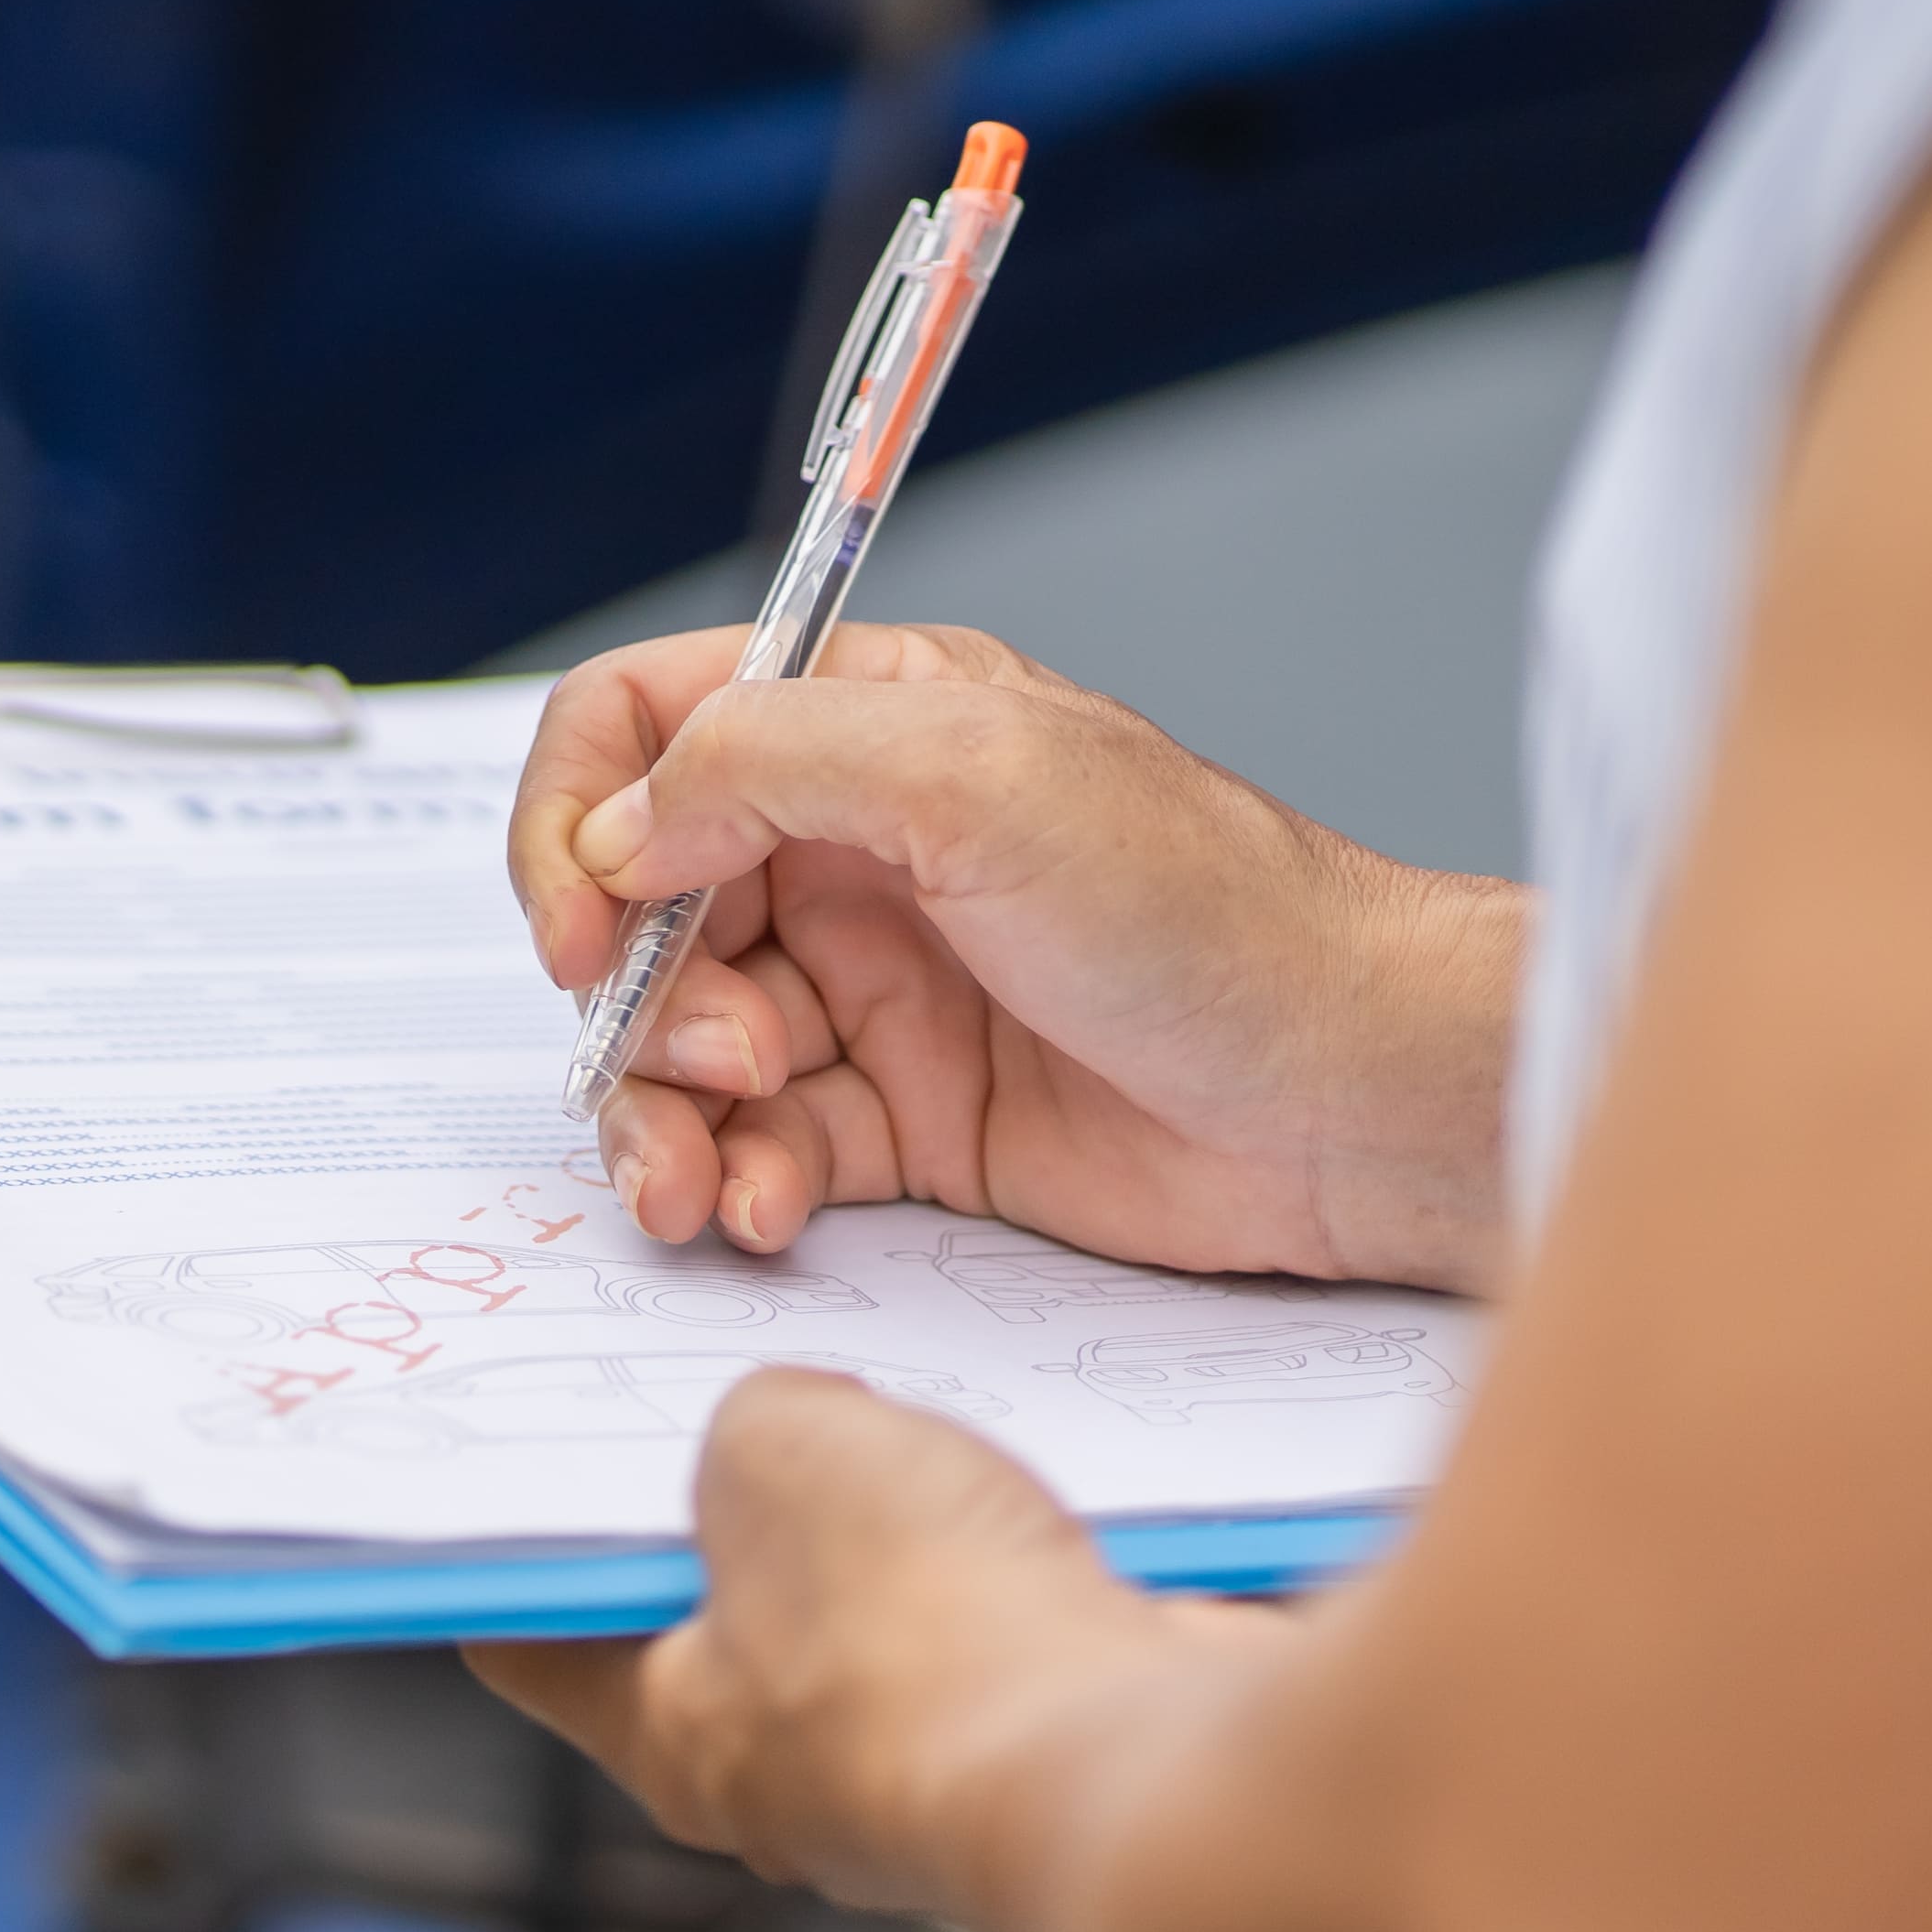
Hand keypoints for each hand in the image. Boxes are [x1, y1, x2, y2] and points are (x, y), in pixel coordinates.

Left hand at [470, 1368, 1259, 1921]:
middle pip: (716, 1629)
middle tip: (737, 1395)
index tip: (509, 1466)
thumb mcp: (777, 1442)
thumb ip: (764, 1424)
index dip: (518, 1546)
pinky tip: (1023, 1491)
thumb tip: (816, 1446)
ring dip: (890, 1532)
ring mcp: (928, 1786)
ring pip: (876, 1627)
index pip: (534, 1642)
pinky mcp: (1054, 1758)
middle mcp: (787, 1792)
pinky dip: (1003, 1564)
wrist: (1149, 1762)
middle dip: (729, 1510)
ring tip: (905, 1434)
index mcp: (672, 1738)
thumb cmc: (919, 1624)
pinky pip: (1003, 1636)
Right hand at [508, 623, 1519, 1288]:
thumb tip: (622, 832)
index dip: (580, 820)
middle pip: (643, 908)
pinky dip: (737, 1181)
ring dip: (661, 1114)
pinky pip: (759, 1147)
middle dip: (629, 1000)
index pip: (646, 725)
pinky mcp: (907, 1121)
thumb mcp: (976, 776)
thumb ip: (766, 759)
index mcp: (870, 723)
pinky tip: (769, 1208)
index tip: (581, 926)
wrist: (1350, 1099)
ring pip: (683, 1046)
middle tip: (704, 1061)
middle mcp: (856, 848)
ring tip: (703, 1172)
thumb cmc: (1213, 914)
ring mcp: (877, 989)